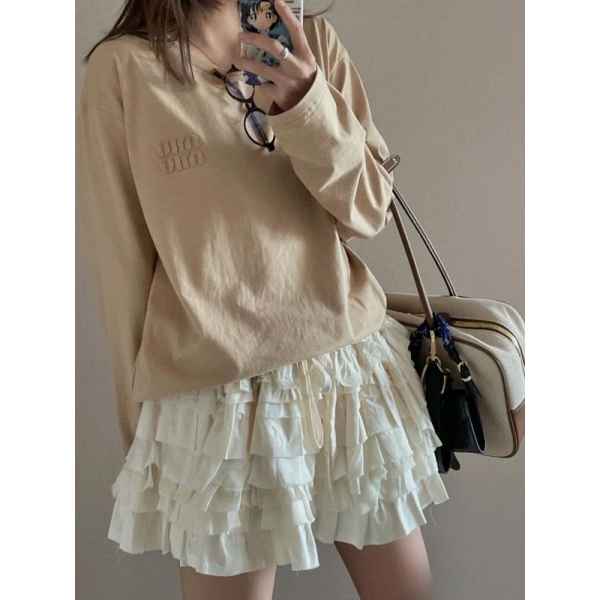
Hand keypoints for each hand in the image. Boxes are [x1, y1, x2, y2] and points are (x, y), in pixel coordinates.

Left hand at [236, 0, 317, 114]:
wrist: (310, 106)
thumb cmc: (304, 78)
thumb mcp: (304, 62)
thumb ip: (293, 48)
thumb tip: (274, 29)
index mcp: (305, 55)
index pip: (296, 31)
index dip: (286, 15)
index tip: (276, 1)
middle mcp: (297, 67)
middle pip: (274, 47)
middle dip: (255, 39)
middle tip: (241, 35)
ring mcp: (287, 82)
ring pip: (262, 68)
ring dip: (247, 63)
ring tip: (237, 59)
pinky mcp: (280, 94)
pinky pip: (263, 84)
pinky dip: (258, 82)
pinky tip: (255, 81)